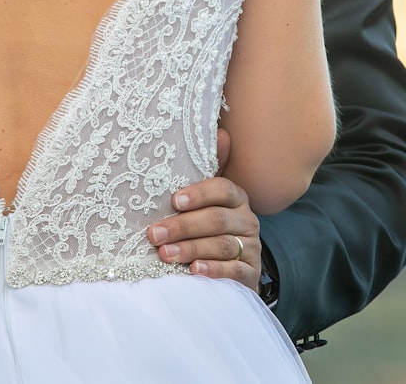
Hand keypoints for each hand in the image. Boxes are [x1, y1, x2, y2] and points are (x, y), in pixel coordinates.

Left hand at [146, 130, 261, 291]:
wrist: (231, 270)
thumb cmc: (208, 228)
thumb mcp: (205, 200)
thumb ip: (208, 168)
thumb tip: (221, 131)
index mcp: (236, 198)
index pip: (223, 189)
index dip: (199, 193)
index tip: (174, 201)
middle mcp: (247, 220)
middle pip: (216, 219)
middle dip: (182, 226)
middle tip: (154, 234)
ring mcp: (251, 248)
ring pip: (221, 245)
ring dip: (191, 249)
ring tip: (165, 254)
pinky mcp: (250, 273)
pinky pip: (234, 271)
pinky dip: (213, 270)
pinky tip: (194, 271)